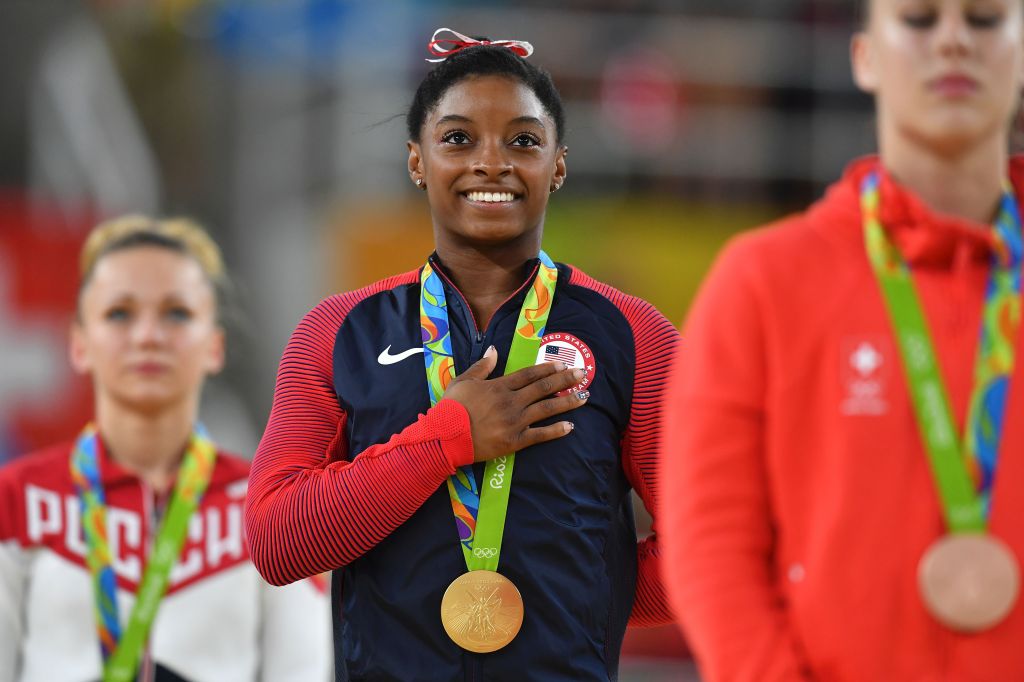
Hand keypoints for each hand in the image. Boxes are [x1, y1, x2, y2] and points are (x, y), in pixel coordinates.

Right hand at [442, 346, 588, 461]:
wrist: (445, 437)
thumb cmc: (452, 408)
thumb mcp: (463, 381)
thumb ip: (482, 366)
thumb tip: (495, 350)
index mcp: (499, 386)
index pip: (529, 374)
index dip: (547, 368)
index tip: (562, 364)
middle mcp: (511, 401)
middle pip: (543, 388)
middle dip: (565, 379)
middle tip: (583, 374)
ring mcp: (515, 421)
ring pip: (547, 408)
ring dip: (567, 402)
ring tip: (584, 396)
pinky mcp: (515, 441)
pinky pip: (540, 435)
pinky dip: (556, 431)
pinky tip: (570, 426)